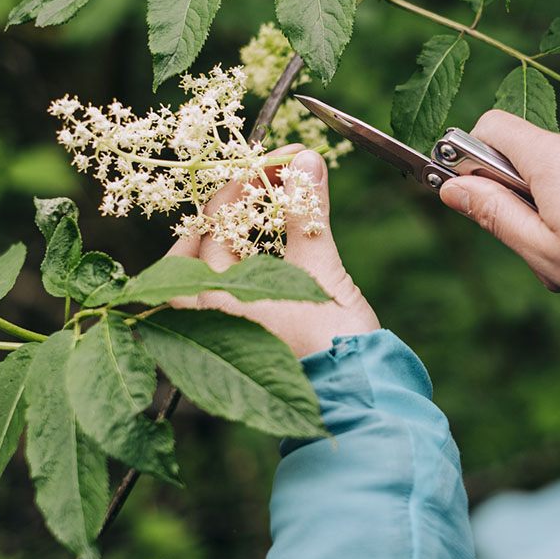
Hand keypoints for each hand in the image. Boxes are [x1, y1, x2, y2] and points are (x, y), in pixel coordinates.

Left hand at [166, 146, 379, 357]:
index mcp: (216, 298)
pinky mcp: (252, 336)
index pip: (214, 222)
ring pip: (212, 270)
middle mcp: (211, 315)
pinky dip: (248, 260)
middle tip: (267, 180)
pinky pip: (233, 290)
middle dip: (233, 207)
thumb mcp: (320, 270)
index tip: (279, 162)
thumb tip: (304, 163)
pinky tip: (272, 243)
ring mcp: (228, 329)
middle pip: (201, 246)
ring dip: (237, 233)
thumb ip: (306, 212)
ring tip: (268, 205)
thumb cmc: (334, 343)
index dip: (245, 183)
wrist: (358, 397)